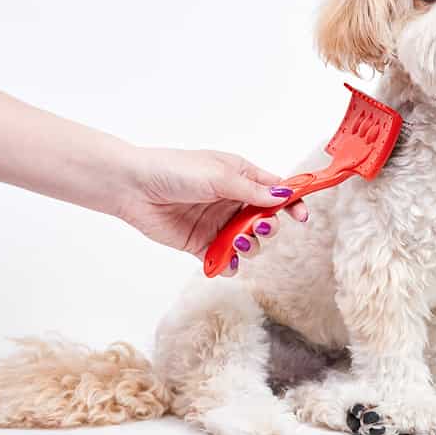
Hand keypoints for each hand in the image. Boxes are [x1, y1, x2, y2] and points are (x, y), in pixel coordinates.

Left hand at [119, 147, 308, 273]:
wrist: (134, 188)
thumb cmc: (175, 171)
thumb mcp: (218, 176)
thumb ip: (252, 190)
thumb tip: (283, 196)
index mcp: (239, 176)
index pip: (275, 190)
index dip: (291, 202)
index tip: (301, 216)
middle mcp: (232, 201)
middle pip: (266, 220)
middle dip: (269, 227)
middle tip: (260, 227)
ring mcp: (218, 223)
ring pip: (249, 242)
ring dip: (250, 246)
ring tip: (238, 242)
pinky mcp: (201, 244)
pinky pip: (224, 259)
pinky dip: (228, 263)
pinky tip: (225, 261)